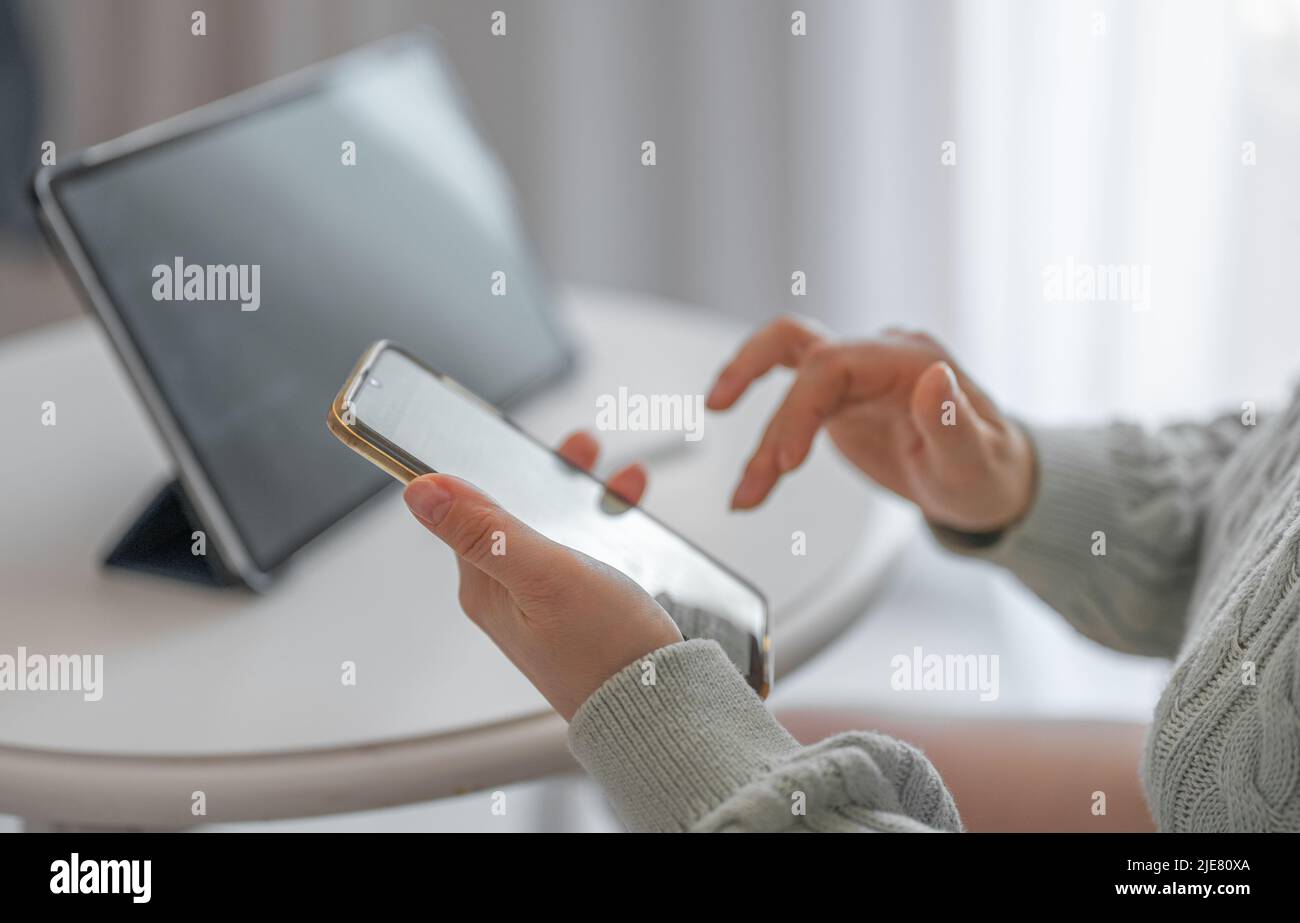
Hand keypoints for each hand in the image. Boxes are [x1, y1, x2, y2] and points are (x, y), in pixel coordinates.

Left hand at [402, 431, 681, 719]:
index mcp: (485, 585)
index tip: (504, 433)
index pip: (467, 509)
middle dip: (546, 473)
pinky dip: (606, 526)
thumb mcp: (544, 575)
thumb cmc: (605, 651)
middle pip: (514, 511)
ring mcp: (545, 603)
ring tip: (620, 475)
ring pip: (555, 528)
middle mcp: (508, 593)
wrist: (662, 710)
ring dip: (583, 495)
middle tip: (581, 445)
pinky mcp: (579, 612)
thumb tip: (421, 490)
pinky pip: (585, 553)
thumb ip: (484, 529)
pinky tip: (630, 518)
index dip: (486, 465)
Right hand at [707, 317, 1035, 532]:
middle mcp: (878, 358)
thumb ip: (954, 424)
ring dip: (753, 417)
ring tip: (744, 489)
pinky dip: (767, 438)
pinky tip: (754, 477)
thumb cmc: (990, 474)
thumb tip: (933, 380)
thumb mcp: (980, 463)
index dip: (799, 407)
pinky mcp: (840, 401)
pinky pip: (789, 402)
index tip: (784, 461)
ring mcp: (857, 377)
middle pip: (797, 345)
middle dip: (753, 381)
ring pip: (784, 368)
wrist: (989, 485)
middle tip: (721, 411)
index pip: (832, 364)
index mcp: (910, 361)